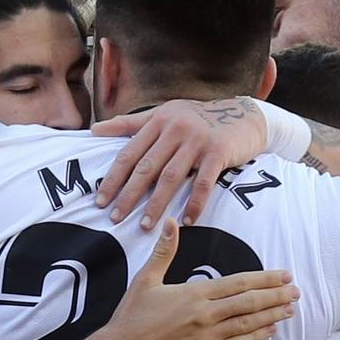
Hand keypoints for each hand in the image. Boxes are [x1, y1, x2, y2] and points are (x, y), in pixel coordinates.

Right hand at [89, 219, 298, 339]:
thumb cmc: (132, 317)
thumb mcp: (146, 279)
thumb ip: (164, 251)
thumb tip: (170, 222)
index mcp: (194, 293)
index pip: (238, 283)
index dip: (264, 279)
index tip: (284, 275)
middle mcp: (205, 314)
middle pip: (249, 302)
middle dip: (276, 296)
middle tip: (296, 291)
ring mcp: (207, 337)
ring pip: (247, 323)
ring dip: (272, 315)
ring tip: (290, 309)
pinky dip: (256, 337)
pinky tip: (270, 331)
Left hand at [92, 98, 267, 227]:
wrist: (245, 115)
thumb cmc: (198, 118)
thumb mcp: (164, 114)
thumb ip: (130, 124)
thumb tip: (94, 130)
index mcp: (158, 121)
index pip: (129, 153)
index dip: (113, 178)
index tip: (100, 200)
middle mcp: (175, 129)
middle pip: (146, 167)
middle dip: (129, 195)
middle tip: (115, 218)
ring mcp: (197, 141)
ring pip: (171, 177)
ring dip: (157, 204)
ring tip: (145, 225)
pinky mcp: (218, 152)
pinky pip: (203, 183)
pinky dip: (194, 203)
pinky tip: (186, 221)